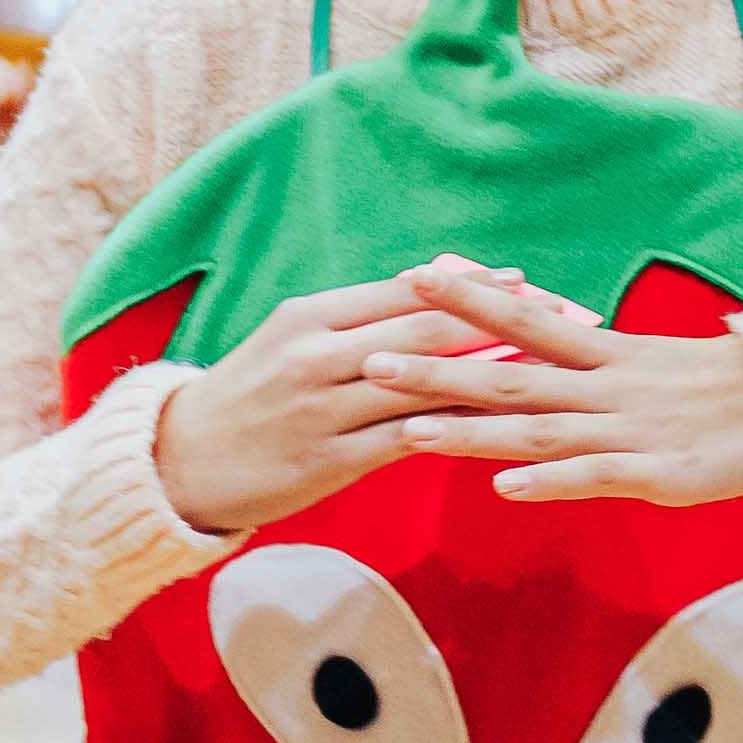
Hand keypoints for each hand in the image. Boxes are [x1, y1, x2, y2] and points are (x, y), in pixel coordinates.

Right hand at [150, 270, 537, 536]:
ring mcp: (325, 408)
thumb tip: (431, 299)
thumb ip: (356, 323)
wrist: (179, 461)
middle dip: (502, 320)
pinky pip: (410, 439)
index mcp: (311, 316)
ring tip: (551, 371)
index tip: (525, 281)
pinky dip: (461, 429)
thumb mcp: (292, 341)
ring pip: (425, 383)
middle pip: (427, 328)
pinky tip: (504, 430)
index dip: (471, 285)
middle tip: (563, 315)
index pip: (406, 290)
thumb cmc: (248, 396)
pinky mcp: (330, 460)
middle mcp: (319, 354)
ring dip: (494, 374)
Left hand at [368, 258, 742, 509]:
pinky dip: (549, 480)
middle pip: (510, 374)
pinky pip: (592, 475)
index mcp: (604, 351)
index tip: (412, 275)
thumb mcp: (642, 361)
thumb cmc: (711, 388)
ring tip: (411, 433)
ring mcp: (627, 429)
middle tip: (372, 360)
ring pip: (538, 428)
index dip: (468, 297)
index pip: (524, 318)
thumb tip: (527, 340)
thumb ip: (583, 356)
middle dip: (439, 369)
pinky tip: (504, 486)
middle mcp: (606, 385)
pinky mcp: (653, 472)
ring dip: (473, 432)